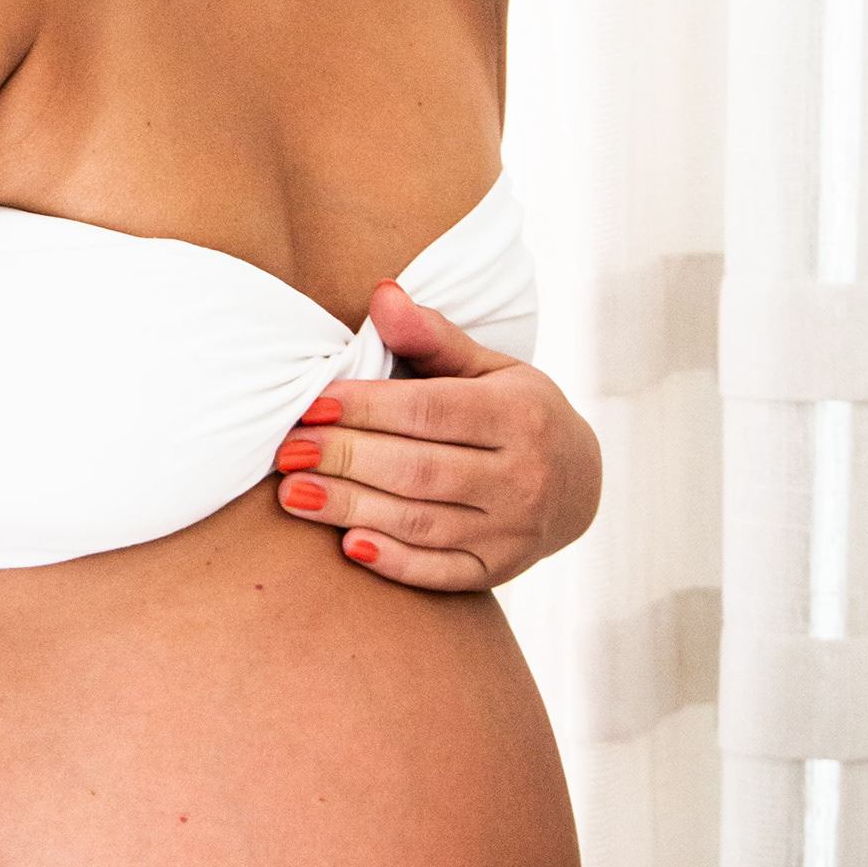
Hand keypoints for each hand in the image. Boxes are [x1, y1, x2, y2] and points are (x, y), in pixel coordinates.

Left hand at [274, 287, 601, 590]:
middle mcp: (523, 476)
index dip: (365, 408)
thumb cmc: (517, 413)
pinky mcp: (499, 571)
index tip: (311, 405)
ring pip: (420, 522)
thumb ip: (432, 337)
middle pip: (418, 469)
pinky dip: (392, 561)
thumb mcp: (489, 367)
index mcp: (520, 415)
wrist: (579, 485)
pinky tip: (346, 543)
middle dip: (344, 458)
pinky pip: (439, 572)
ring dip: (350, 508)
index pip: (429, 410)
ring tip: (293, 493)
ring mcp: (513, 531)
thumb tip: (381, 294)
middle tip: (287, 451)